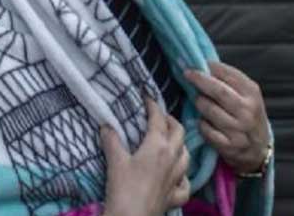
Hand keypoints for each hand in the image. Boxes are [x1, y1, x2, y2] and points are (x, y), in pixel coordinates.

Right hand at [101, 98, 190, 215]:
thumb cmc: (123, 188)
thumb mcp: (115, 161)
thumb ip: (112, 140)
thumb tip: (106, 125)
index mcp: (158, 146)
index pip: (159, 119)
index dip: (153, 106)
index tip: (147, 98)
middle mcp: (172, 158)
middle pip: (179, 132)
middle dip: (171, 121)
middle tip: (161, 117)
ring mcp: (176, 178)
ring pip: (186, 155)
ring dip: (180, 144)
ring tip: (171, 141)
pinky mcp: (175, 196)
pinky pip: (186, 183)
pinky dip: (184, 177)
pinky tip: (178, 176)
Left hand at [185, 62, 269, 174]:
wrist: (258, 148)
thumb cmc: (248, 115)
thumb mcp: (247, 94)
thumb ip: (230, 80)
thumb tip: (205, 64)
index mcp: (252, 93)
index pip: (230, 75)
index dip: (211, 67)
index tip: (196, 63)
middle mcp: (247, 111)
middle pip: (219, 91)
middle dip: (200, 80)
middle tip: (187, 74)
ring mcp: (239, 129)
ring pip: (210, 110)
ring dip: (200, 102)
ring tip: (198, 100)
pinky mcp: (230, 146)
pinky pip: (207, 130)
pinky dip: (201, 124)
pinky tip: (202, 121)